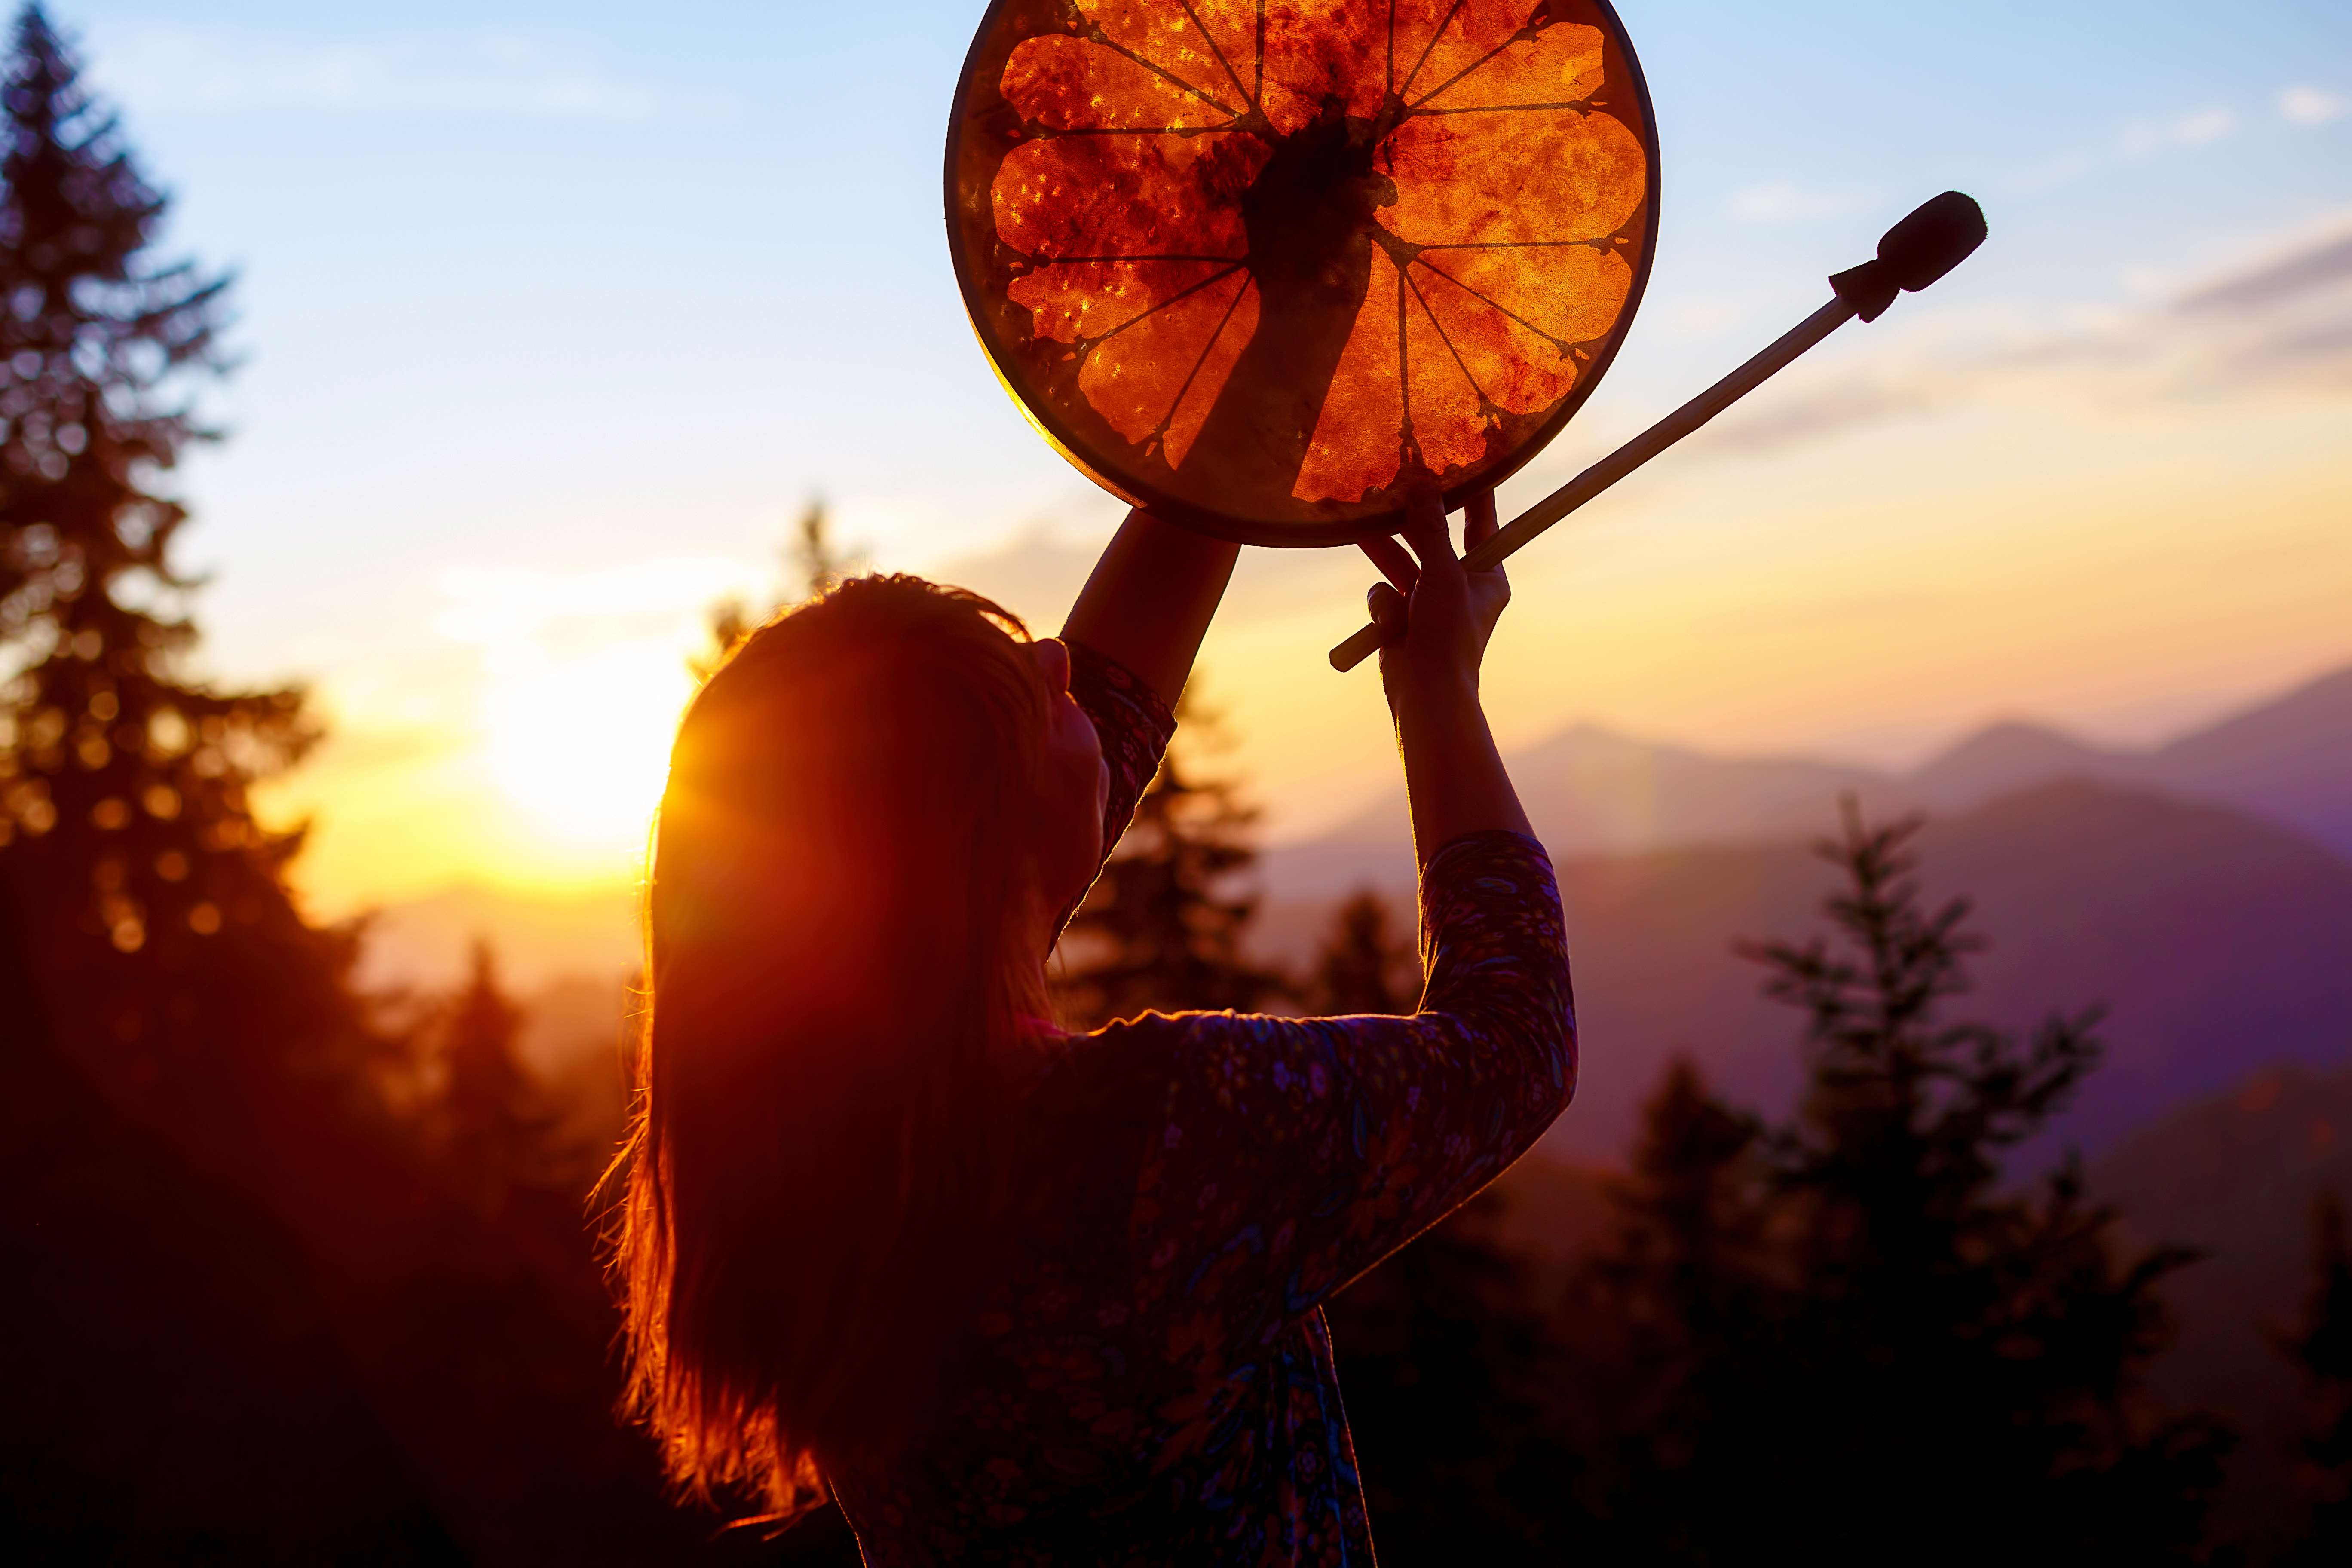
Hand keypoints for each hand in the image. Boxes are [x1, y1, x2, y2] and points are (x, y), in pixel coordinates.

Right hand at [1359, 485, 1508, 710]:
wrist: (1426, 693)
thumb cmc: (1449, 636)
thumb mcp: (1444, 575)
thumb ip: (1432, 530)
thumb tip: (1424, 488)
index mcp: (1486, 575)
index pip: (1481, 524)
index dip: (1473, 493)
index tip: (1465, 460)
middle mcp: (1459, 585)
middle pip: (1433, 539)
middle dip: (1411, 520)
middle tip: (1395, 483)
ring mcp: (1428, 602)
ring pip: (1401, 562)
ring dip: (1384, 552)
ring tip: (1360, 524)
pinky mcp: (1401, 618)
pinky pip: (1384, 594)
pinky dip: (1383, 607)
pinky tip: (1388, 625)